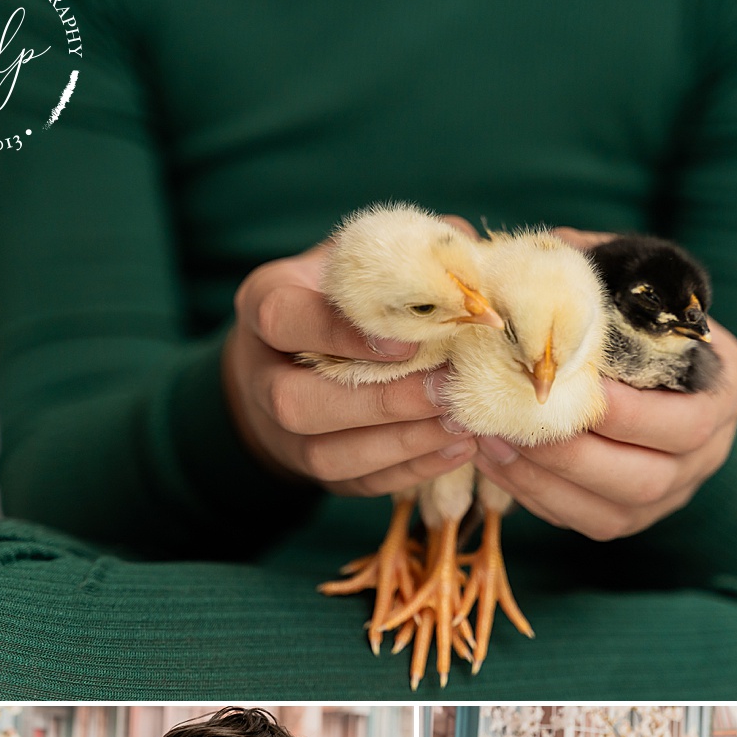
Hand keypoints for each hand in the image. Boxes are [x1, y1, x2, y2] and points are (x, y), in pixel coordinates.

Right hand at [223, 236, 477, 496]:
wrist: (298, 357)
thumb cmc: (342, 297)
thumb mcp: (360, 262)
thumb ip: (410, 254)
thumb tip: (476, 263)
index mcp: (266, 307)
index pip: (283, 320)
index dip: (341, 334)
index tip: (408, 340)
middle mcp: (260, 375)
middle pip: (296, 402)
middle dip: (378, 402)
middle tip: (447, 389)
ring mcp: (281, 432)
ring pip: (325, 454)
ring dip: (400, 442)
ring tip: (463, 423)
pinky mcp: (313, 470)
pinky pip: (356, 482)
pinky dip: (410, 469)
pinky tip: (458, 448)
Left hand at [466, 226, 736, 541]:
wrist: (641, 362)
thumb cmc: (631, 312)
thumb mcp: (629, 280)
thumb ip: (596, 271)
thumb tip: (540, 262)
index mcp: (724, 390)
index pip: (687, 422)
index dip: (629, 414)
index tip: (574, 390)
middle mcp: (706, 453)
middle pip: (646, 478)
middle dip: (573, 453)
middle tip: (513, 419)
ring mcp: (668, 494)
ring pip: (610, 513)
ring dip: (543, 479)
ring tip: (491, 439)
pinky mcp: (624, 516)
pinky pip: (580, 521)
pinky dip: (533, 495)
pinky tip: (494, 459)